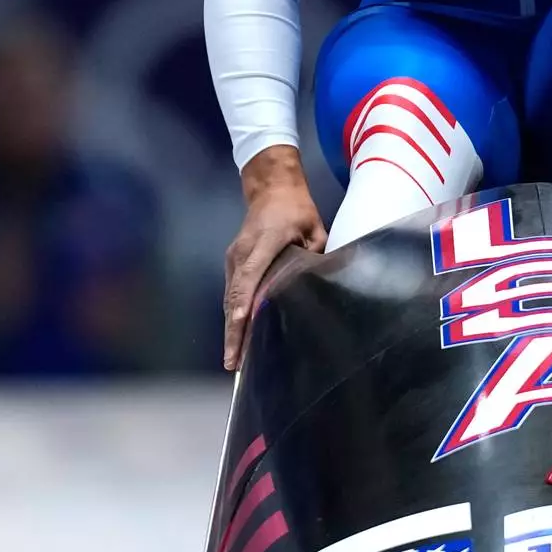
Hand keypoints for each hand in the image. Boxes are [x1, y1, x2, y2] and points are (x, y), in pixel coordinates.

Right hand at [223, 146, 325, 370]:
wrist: (270, 188)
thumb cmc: (296, 210)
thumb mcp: (315, 229)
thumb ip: (317, 256)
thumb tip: (321, 285)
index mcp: (265, 242)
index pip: (251, 275)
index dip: (245, 302)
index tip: (239, 324)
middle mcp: (242, 252)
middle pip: (234, 295)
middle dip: (233, 330)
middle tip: (233, 363)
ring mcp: (233, 258)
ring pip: (230, 298)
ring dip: (231, 329)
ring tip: (234, 360)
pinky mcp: (232, 262)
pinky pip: (232, 293)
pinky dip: (233, 316)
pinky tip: (237, 337)